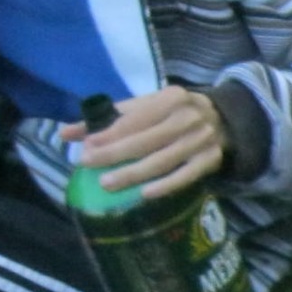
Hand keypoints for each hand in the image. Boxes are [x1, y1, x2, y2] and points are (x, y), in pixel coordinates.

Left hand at [61, 86, 228, 198]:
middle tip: (88, 166)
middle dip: (114, 154)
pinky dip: (166, 186)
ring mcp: (202, 140)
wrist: (226, 120)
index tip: (87, 147)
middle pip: (146, 140)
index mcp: (170, 98)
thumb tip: (66, 134)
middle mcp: (189, 117)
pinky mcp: (212, 160)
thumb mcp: (146, 107)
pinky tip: (145, 194)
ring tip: (107, 184)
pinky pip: (186, 176)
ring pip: (162, 160)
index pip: (135, 118)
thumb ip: (109, 119)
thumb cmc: (174, 114)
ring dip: (133, 174)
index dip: (109, 134)